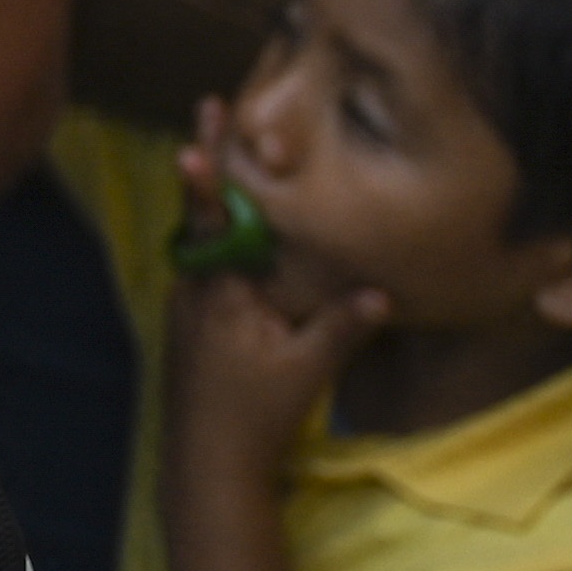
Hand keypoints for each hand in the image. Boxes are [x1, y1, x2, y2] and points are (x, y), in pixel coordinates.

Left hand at [163, 143, 384, 470]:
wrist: (209, 463)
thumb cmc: (256, 417)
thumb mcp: (305, 373)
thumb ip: (340, 328)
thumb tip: (380, 291)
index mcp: (219, 296)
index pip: (211, 225)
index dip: (205, 178)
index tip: (196, 135)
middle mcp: (196, 290)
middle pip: (202, 214)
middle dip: (210, 162)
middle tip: (212, 107)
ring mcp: (191, 303)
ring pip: (205, 237)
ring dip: (217, 193)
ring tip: (224, 140)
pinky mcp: (196, 318)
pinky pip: (209, 261)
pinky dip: (222, 231)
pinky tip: (242, 216)